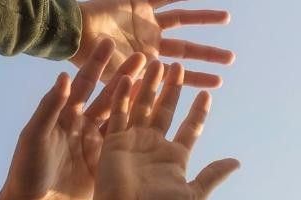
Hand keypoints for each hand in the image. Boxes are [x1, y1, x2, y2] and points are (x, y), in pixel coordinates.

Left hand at [0, 53, 151, 199]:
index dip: (97, 63)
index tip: (110, 43)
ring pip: (121, 115)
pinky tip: (154, 113)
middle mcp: (82, 125)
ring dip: (138, 98)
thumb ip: (50, 107)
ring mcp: (95, 143)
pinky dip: (139, 126)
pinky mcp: (105, 161)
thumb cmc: (27, 170)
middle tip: (145, 56)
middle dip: (126, 75)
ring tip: (156, 79)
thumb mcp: (35, 136)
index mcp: (64, 115)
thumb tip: (64, 76)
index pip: (83, 83)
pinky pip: (125, 140)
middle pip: (108, 95)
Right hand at [73, 0, 232, 88]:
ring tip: (226, 17)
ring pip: (181, 19)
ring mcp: (144, 21)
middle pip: (185, 48)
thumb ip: (139, 89)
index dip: (198, 78)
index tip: (219, 83)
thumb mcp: (117, 81)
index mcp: (145, 62)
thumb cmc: (88, 61)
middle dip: (207, 53)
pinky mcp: (137, 1)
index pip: (177, 74)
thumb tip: (160, 104)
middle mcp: (148, 41)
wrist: (69, 32)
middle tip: (231, 58)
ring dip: (203, 18)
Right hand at [94, 61, 238, 199]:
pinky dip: (121, 96)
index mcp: (175, 157)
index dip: (198, 112)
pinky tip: (127, 77)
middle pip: (165, 110)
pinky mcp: (113, 142)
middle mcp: (154, 146)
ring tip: (156, 62)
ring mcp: (133, 142)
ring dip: (149, 85)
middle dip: (172, 89)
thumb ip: (212, 175)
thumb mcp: (193, 192)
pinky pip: (117, 114)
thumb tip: (237, 162)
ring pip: (143, 106)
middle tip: (178, 67)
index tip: (207, 93)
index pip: (190, 128)